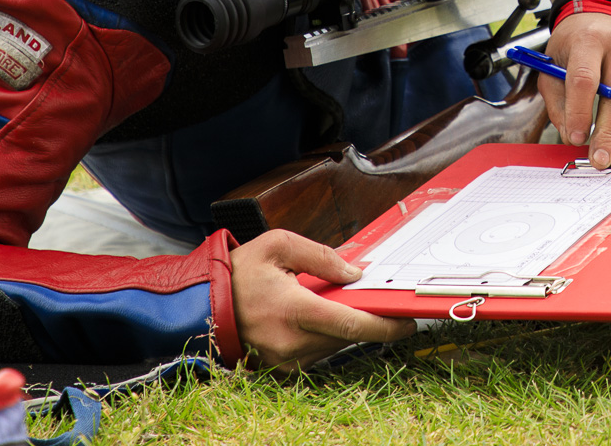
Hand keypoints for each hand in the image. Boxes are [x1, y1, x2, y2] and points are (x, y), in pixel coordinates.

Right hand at [230, 229, 413, 372]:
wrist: (202, 303)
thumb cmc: (240, 272)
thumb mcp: (279, 245)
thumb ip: (321, 256)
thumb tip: (354, 274)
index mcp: (294, 311)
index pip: (352, 326)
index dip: (386, 326)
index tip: (408, 321)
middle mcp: (292, 342)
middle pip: (349, 338)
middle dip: (372, 322)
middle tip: (386, 303)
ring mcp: (286, 359)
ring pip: (335, 345)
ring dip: (348, 328)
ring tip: (347, 303)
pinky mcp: (282, 366)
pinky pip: (319, 352)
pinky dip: (329, 335)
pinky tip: (325, 316)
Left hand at [543, 11, 610, 166]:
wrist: (601, 16)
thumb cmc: (575, 46)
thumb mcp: (554, 65)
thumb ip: (558, 100)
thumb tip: (571, 135)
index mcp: (589, 40)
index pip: (585, 80)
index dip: (580, 112)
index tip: (577, 139)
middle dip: (609, 131)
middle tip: (602, 159)